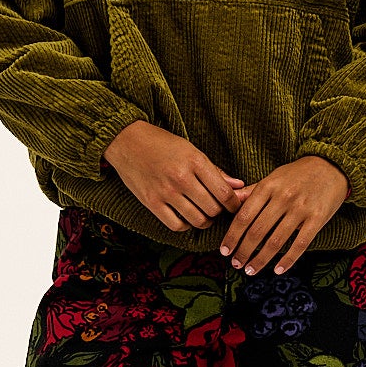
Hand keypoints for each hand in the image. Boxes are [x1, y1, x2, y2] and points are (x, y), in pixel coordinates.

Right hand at [101, 121, 246, 230]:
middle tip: (216, 207)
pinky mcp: (151, 203)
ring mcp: (166, 192)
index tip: (234, 205)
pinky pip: (177, 226)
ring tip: (203, 214)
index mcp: (195, 161)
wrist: (126, 141)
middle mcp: (181, 178)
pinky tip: (186, 216)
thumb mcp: (191, 150)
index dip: (234, 204)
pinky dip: (186, 225)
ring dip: (205, 221)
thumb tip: (239, 186)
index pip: (224, 193)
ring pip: (198, 220)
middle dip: (219, 211)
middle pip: (213, 209)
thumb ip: (215, 171)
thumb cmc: (162, 144)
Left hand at [218, 155, 349, 275]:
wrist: (331, 166)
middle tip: (235, 264)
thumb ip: (252, 192)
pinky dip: (288, 260)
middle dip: (243, 252)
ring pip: (276, 241)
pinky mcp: (317, 218)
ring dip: (261, 260)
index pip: (244, 216)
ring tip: (251, 270)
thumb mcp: (273, 177)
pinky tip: (278, 270)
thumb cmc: (298, 174)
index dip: (232, 236)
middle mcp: (283, 197)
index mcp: (268, 186)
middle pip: (257, 231)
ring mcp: (301, 208)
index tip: (224, 251)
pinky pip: (300, 244)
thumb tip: (230, 202)